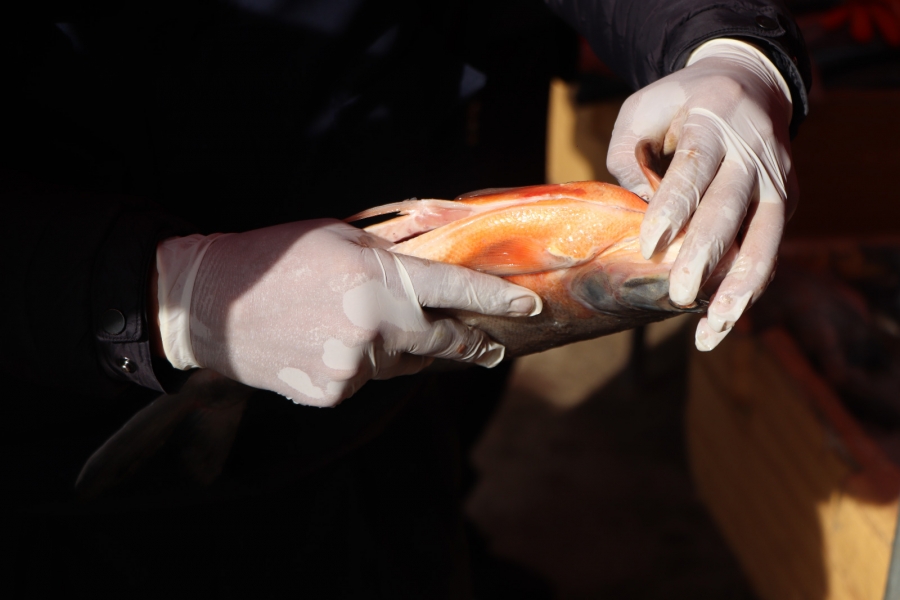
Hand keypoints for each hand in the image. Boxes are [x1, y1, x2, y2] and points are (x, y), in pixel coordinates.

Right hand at [155, 220, 541, 406]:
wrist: (212, 304)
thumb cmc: (277, 258)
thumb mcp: (340, 235)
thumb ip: (395, 249)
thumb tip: (440, 250)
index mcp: (378, 276)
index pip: (456, 290)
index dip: (497, 301)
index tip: (530, 308)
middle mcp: (374, 324)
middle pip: (444, 339)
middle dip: (470, 342)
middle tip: (489, 345)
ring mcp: (354, 364)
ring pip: (404, 360)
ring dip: (404, 346)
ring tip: (368, 325)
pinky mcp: (335, 392)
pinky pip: (369, 379)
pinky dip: (364, 364)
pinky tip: (333, 344)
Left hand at [607, 38, 797, 350]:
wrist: (749, 84)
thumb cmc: (679, 103)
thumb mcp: (641, 109)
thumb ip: (628, 154)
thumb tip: (632, 208)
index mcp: (713, 121)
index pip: (693, 169)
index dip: (672, 209)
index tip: (650, 247)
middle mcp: (753, 151)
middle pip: (730, 208)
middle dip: (705, 254)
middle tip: (680, 294)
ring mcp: (777, 179)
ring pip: (765, 237)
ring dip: (741, 285)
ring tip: (717, 325)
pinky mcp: (788, 201)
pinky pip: (770, 248)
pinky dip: (751, 286)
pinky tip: (726, 319)